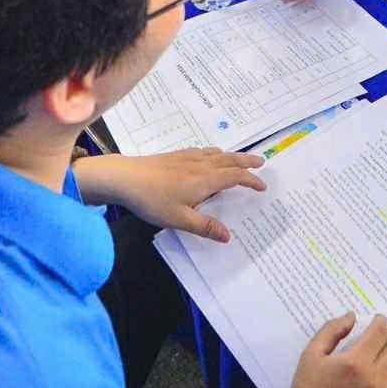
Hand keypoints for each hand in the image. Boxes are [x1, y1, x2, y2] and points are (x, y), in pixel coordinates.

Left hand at [91, 148, 264, 242]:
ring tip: (239, 158)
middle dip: (246, 161)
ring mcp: (186, 158)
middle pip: (229, 160)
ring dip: (231, 156)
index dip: (251, 180)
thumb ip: (205, 227)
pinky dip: (213, 153)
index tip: (262, 186)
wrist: (124, 178)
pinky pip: (202, 151)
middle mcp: (200, 165)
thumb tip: (228, 236)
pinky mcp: (174, 156)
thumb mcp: (180, 219)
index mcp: (205, 180)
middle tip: (261, 161)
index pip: (235, 177)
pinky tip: (207, 156)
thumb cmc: (153, 200)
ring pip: (216, 154)